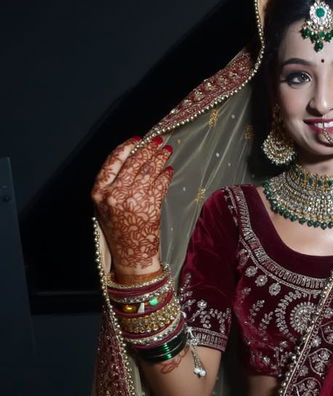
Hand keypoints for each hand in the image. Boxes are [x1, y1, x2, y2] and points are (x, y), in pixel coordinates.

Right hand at [91, 136, 173, 274]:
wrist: (130, 256)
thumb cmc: (118, 230)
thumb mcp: (106, 207)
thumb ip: (113, 185)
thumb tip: (133, 159)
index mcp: (99, 192)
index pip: (113, 162)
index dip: (126, 147)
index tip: (137, 139)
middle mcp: (113, 194)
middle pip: (133, 163)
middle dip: (148, 149)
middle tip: (159, 141)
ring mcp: (131, 201)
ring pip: (147, 171)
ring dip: (159, 158)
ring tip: (167, 151)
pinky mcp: (148, 208)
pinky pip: (159, 185)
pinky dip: (165, 176)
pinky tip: (169, 170)